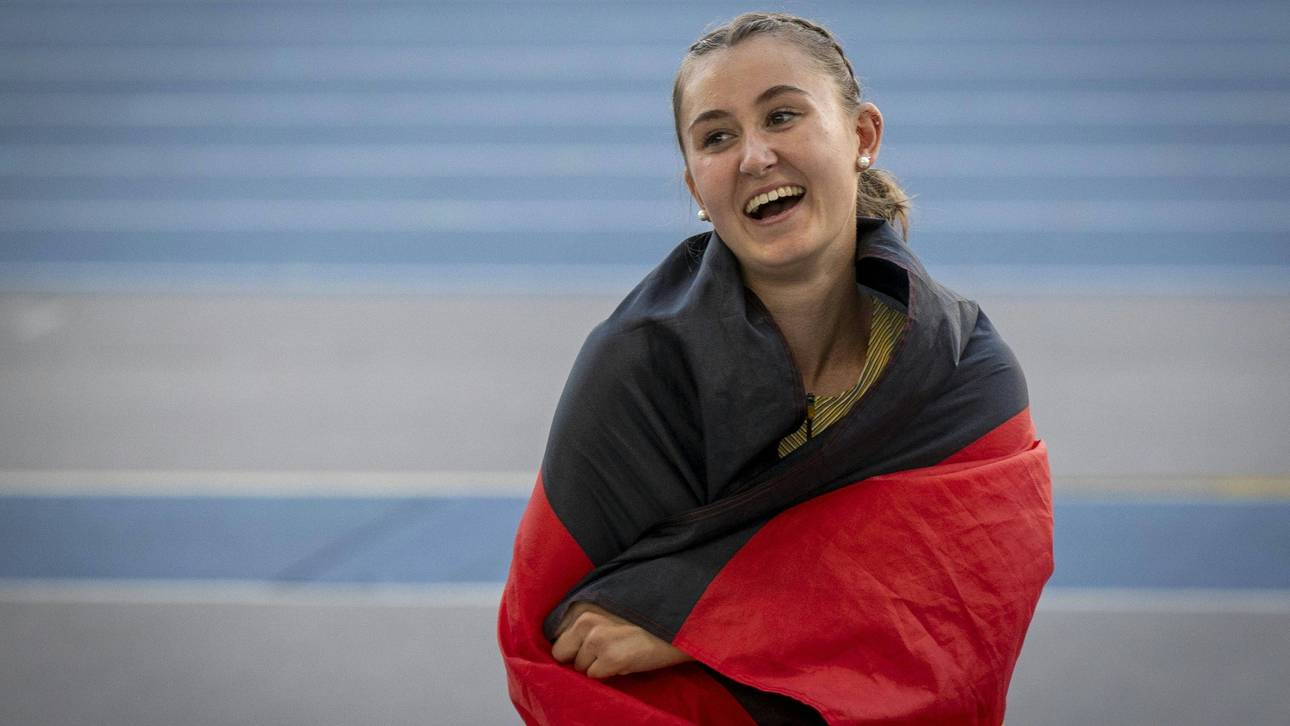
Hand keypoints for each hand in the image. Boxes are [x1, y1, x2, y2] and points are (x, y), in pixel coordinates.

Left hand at [551, 602, 693, 678]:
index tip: (584, 644)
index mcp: (583, 604)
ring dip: (595, 665)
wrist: (678, 622)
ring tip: (619, 652)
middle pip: (560, 652)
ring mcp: (596, 639)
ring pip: (579, 667)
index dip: (571, 642)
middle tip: (602, 651)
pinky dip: (608, 673)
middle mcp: (585, 619)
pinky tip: (625, 660)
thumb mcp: (609, 606)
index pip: (555, 632)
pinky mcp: (610, 658)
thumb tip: (564, 641)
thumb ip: (586, 618)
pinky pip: (595, 676)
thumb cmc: (644, 616)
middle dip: (577, 656)